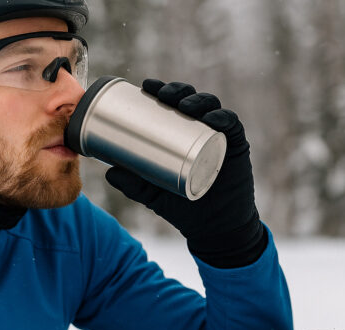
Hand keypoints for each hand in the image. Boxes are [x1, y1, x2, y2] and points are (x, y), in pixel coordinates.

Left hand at [105, 79, 266, 267]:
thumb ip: (133, 184)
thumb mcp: (153, 195)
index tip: (147, 85)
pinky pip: (233, 127)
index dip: (162, 90)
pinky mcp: (237, 148)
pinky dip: (224, 119)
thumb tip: (107, 173)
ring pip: (212, 107)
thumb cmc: (184, 207)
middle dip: (178, 90)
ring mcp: (219, 137)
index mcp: (182, 134)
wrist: (214, 229)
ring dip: (198, 100)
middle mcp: (201, 130)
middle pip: (191, 100)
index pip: (172, 105)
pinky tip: (212, 118)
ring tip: (184, 105)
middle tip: (163, 94)